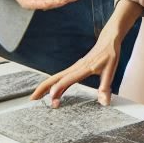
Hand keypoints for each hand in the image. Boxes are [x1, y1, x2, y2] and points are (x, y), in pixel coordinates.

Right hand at [29, 0, 143, 106]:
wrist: (108, 40)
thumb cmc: (110, 54)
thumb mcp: (111, 70)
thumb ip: (106, 86)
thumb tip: (104, 102)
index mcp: (83, 68)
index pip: (67, 79)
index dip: (59, 89)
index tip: (52, 99)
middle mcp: (75, 68)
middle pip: (54, 78)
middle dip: (43, 88)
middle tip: (32, 100)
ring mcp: (74, 68)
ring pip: (55, 78)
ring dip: (45, 87)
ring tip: (35, 98)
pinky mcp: (75, 69)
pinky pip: (61, 78)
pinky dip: (53, 85)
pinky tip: (50, 92)